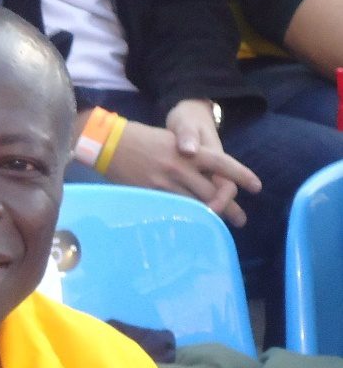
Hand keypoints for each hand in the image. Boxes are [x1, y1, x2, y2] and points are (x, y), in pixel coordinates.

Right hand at [104, 113, 260, 227]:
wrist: (110, 144)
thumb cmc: (142, 139)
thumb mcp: (171, 140)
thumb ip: (190, 156)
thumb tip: (208, 176)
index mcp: (188, 151)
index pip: (222, 163)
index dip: (241, 175)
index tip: (256, 187)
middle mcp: (181, 167)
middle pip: (213, 191)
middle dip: (230, 207)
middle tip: (241, 220)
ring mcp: (165, 183)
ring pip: (196, 205)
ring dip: (211, 217)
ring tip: (221, 228)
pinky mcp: (152, 194)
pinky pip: (174, 210)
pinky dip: (187, 218)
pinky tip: (193, 225)